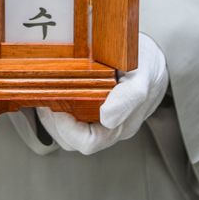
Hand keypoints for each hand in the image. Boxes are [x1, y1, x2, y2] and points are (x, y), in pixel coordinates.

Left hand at [36, 33, 167, 154]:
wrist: (152, 57)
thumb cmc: (146, 64)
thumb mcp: (141, 74)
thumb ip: (129, 97)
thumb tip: (107, 119)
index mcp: (121, 125)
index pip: (88, 142)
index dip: (67, 128)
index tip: (57, 106)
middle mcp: (109, 128)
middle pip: (74, 140)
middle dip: (54, 122)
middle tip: (46, 98)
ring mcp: (98, 120)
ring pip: (68, 132)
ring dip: (53, 116)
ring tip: (48, 95)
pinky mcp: (90, 110)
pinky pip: (69, 119)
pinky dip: (57, 108)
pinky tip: (56, 93)